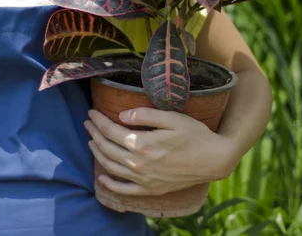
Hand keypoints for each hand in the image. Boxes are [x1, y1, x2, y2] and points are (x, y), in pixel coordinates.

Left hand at [85, 108, 242, 196]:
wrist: (214, 159)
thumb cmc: (195, 134)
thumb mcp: (172, 117)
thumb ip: (145, 115)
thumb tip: (121, 115)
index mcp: (142, 144)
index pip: (111, 131)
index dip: (98, 121)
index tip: (91, 112)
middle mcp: (139, 164)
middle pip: (107, 148)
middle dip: (94, 133)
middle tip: (87, 123)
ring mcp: (144, 179)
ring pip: (111, 167)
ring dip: (97, 153)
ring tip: (91, 141)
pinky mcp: (151, 189)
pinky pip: (124, 190)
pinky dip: (110, 184)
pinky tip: (101, 177)